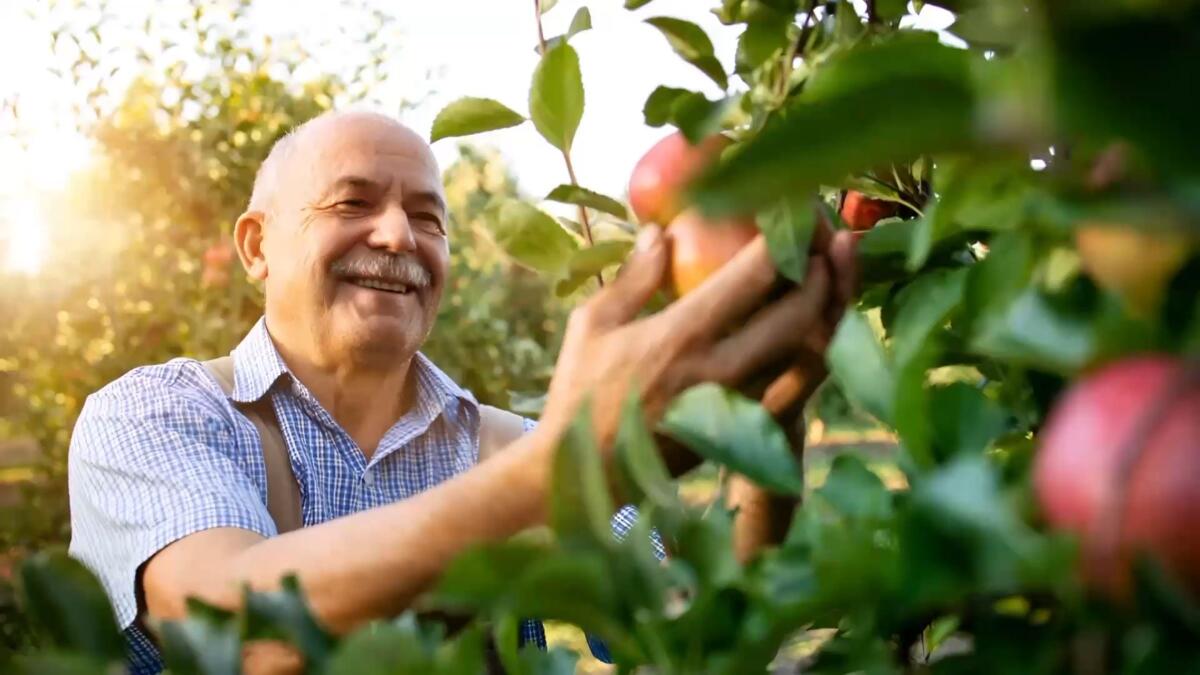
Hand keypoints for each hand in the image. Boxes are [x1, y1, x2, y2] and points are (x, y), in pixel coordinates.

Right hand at [539, 222, 837, 455]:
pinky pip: (800, 390)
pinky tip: (819, 330)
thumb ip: (634, 277)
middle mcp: (722, 370)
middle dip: (823, 270)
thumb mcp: (592, 324)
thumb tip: (661, 232)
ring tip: (835, 278)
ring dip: (831, 311)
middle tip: (827, 242)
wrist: (584, 474)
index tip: (793, 211)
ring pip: (811, 355)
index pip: (753, 275)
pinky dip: (817, 355)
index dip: (784, 237)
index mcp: (682, 335)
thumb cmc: (580, 393)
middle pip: (799, 313)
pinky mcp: (747, 434)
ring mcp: (741, 406)